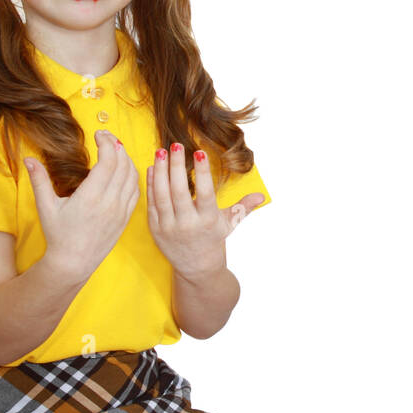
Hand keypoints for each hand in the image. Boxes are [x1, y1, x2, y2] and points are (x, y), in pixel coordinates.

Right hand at [25, 129, 139, 281]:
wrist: (74, 262)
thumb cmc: (58, 234)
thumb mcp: (46, 206)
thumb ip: (39, 180)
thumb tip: (28, 159)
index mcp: (91, 196)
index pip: (108, 160)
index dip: (107, 142)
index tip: (99, 134)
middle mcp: (110, 202)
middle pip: (123, 164)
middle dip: (117, 146)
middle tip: (107, 137)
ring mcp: (121, 210)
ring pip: (133, 176)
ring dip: (127, 159)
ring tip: (115, 150)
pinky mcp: (125, 217)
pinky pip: (136, 190)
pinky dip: (133, 175)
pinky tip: (124, 169)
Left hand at [147, 144, 265, 280]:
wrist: (196, 267)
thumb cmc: (213, 239)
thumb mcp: (229, 223)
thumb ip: (244, 207)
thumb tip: (262, 196)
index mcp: (208, 220)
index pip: (205, 193)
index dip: (202, 172)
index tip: (200, 151)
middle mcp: (187, 224)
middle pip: (179, 191)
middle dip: (177, 166)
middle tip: (177, 145)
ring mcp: (169, 226)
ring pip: (162, 194)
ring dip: (160, 171)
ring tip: (161, 151)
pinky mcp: (155, 228)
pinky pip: (152, 202)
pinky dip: (151, 184)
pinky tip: (153, 167)